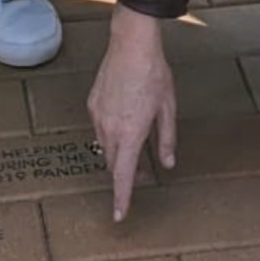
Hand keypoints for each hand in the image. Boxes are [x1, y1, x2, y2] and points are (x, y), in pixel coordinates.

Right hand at [87, 8, 175, 221]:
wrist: (130, 45)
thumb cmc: (154, 74)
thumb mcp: (167, 108)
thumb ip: (166, 138)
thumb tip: (167, 162)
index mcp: (131, 133)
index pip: (124, 175)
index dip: (122, 198)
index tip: (119, 215)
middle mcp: (110, 129)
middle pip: (115, 164)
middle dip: (127, 174)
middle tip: (146, 175)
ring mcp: (98, 116)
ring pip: (106, 147)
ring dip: (120, 154)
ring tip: (137, 149)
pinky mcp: (92, 104)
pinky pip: (100, 128)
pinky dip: (112, 134)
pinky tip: (125, 123)